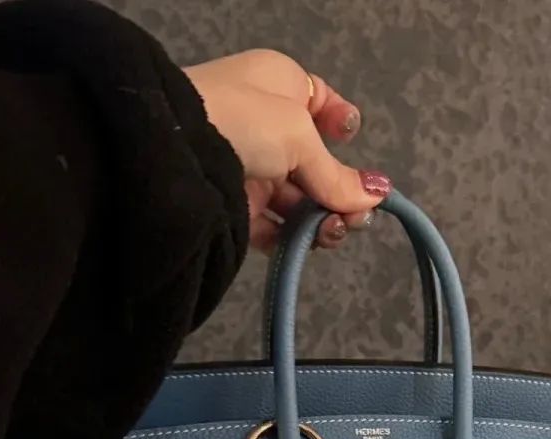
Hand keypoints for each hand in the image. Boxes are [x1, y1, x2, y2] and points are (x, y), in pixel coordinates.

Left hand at [183, 50, 389, 253]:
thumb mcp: (300, 138)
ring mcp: (249, 167)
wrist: (171, 149)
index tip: (353, 142)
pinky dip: (292, 238)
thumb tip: (379, 195)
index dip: (340, 123)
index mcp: (277, 84)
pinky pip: (273, 227)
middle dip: (339, 191)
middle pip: (315, 163)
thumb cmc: (242, 118)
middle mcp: (264, 123)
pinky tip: (306, 243)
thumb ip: (339, 175)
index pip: (319, 101)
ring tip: (330, 232)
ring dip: (320, 220)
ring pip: (297, 200)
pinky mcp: (235, 207)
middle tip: (353, 217)